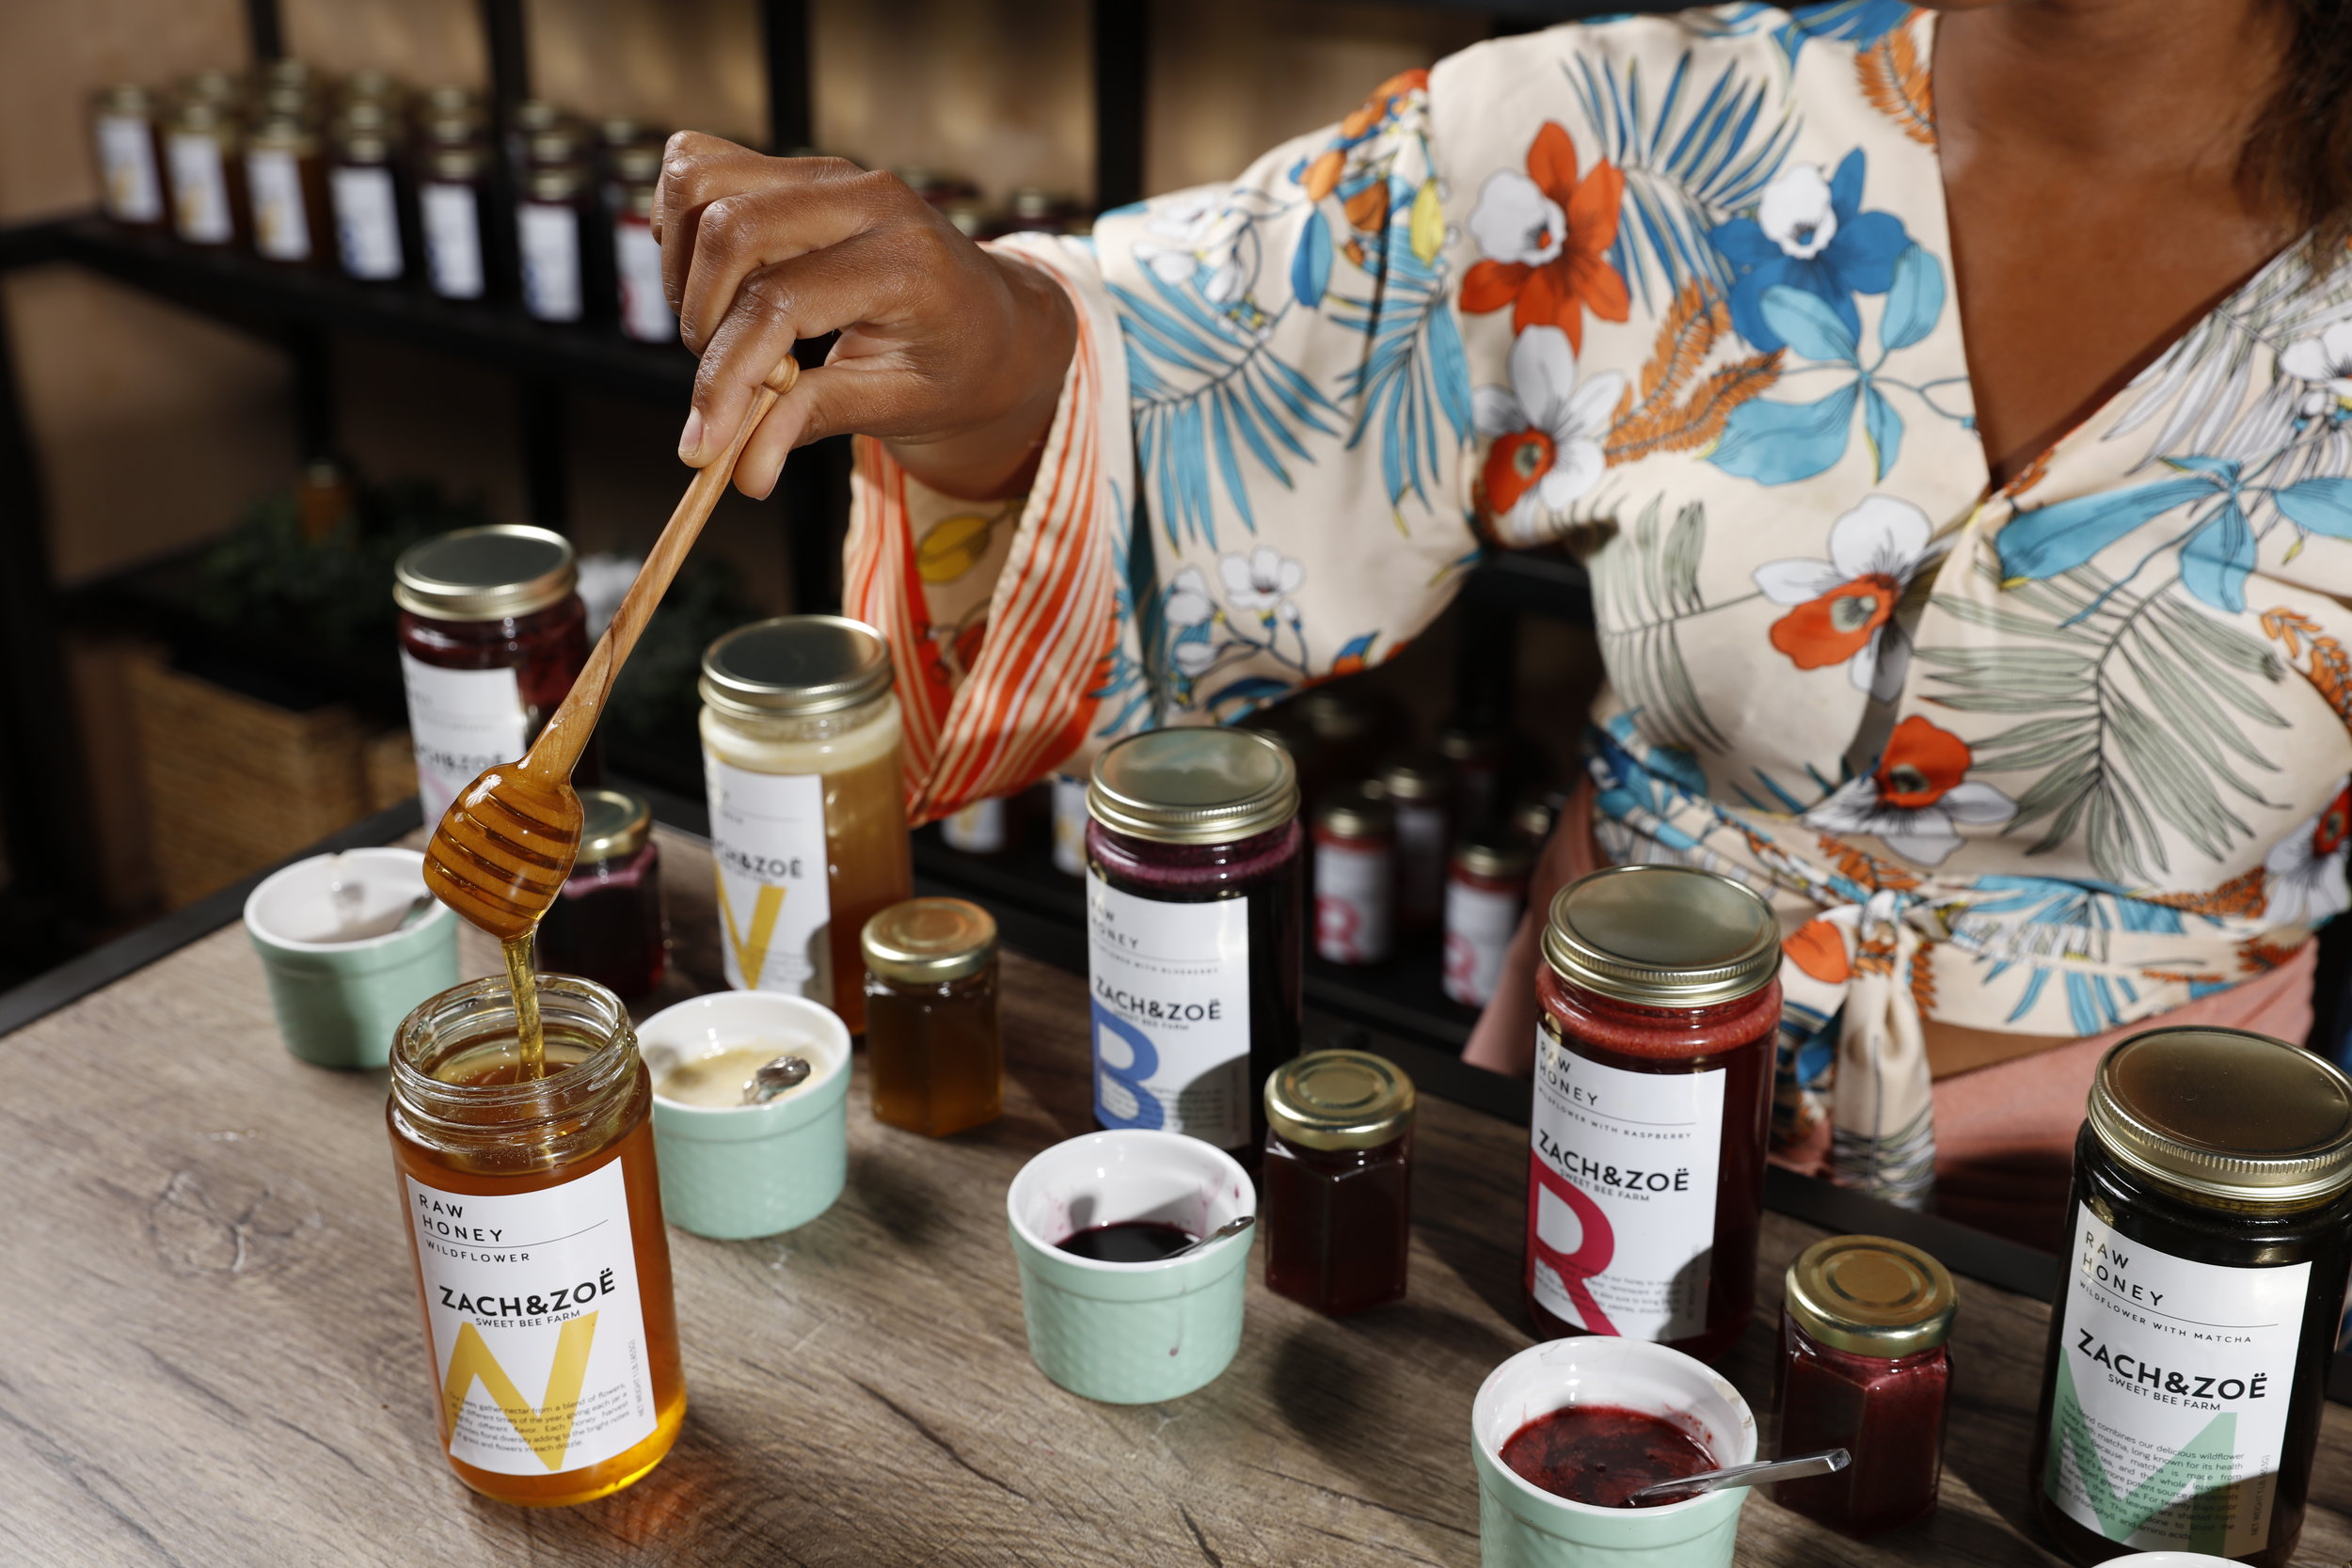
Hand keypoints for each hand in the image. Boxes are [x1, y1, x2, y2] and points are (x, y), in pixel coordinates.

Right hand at [656, 132, 1076, 499]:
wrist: (998, 322)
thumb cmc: (955, 368)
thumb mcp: (900, 408)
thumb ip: (816, 422)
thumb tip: (744, 473)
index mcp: (905, 264)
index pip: (780, 303)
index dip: (725, 374)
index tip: (702, 442)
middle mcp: (867, 200)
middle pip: (730, 229)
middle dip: (701, 316)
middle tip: (721, 370)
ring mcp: (831, 173)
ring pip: (701, 181)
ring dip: (682, 264)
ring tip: (714, 325)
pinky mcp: (801, 170)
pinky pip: (704, 163)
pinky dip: (682, 221)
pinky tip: (709, 277)